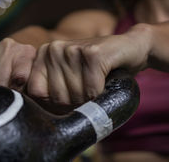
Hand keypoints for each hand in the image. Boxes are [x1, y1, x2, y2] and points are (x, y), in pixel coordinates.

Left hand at [27, 25, 150, 106]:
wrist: (131, 48)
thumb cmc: (98, 70)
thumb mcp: (70, 78)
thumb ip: (50, 90)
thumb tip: (37, 121)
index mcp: (43, 53)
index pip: (36, 93)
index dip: (56, 103)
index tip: (72, 94)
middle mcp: (53, 48)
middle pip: (58, 98)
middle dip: (77, 102)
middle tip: (89, 87)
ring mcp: (72, 48)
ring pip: (76, 96)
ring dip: (92, 97)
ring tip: (98, 81)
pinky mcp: (93, 53)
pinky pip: (92, 91)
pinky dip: (103, 92)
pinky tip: (107, 77)